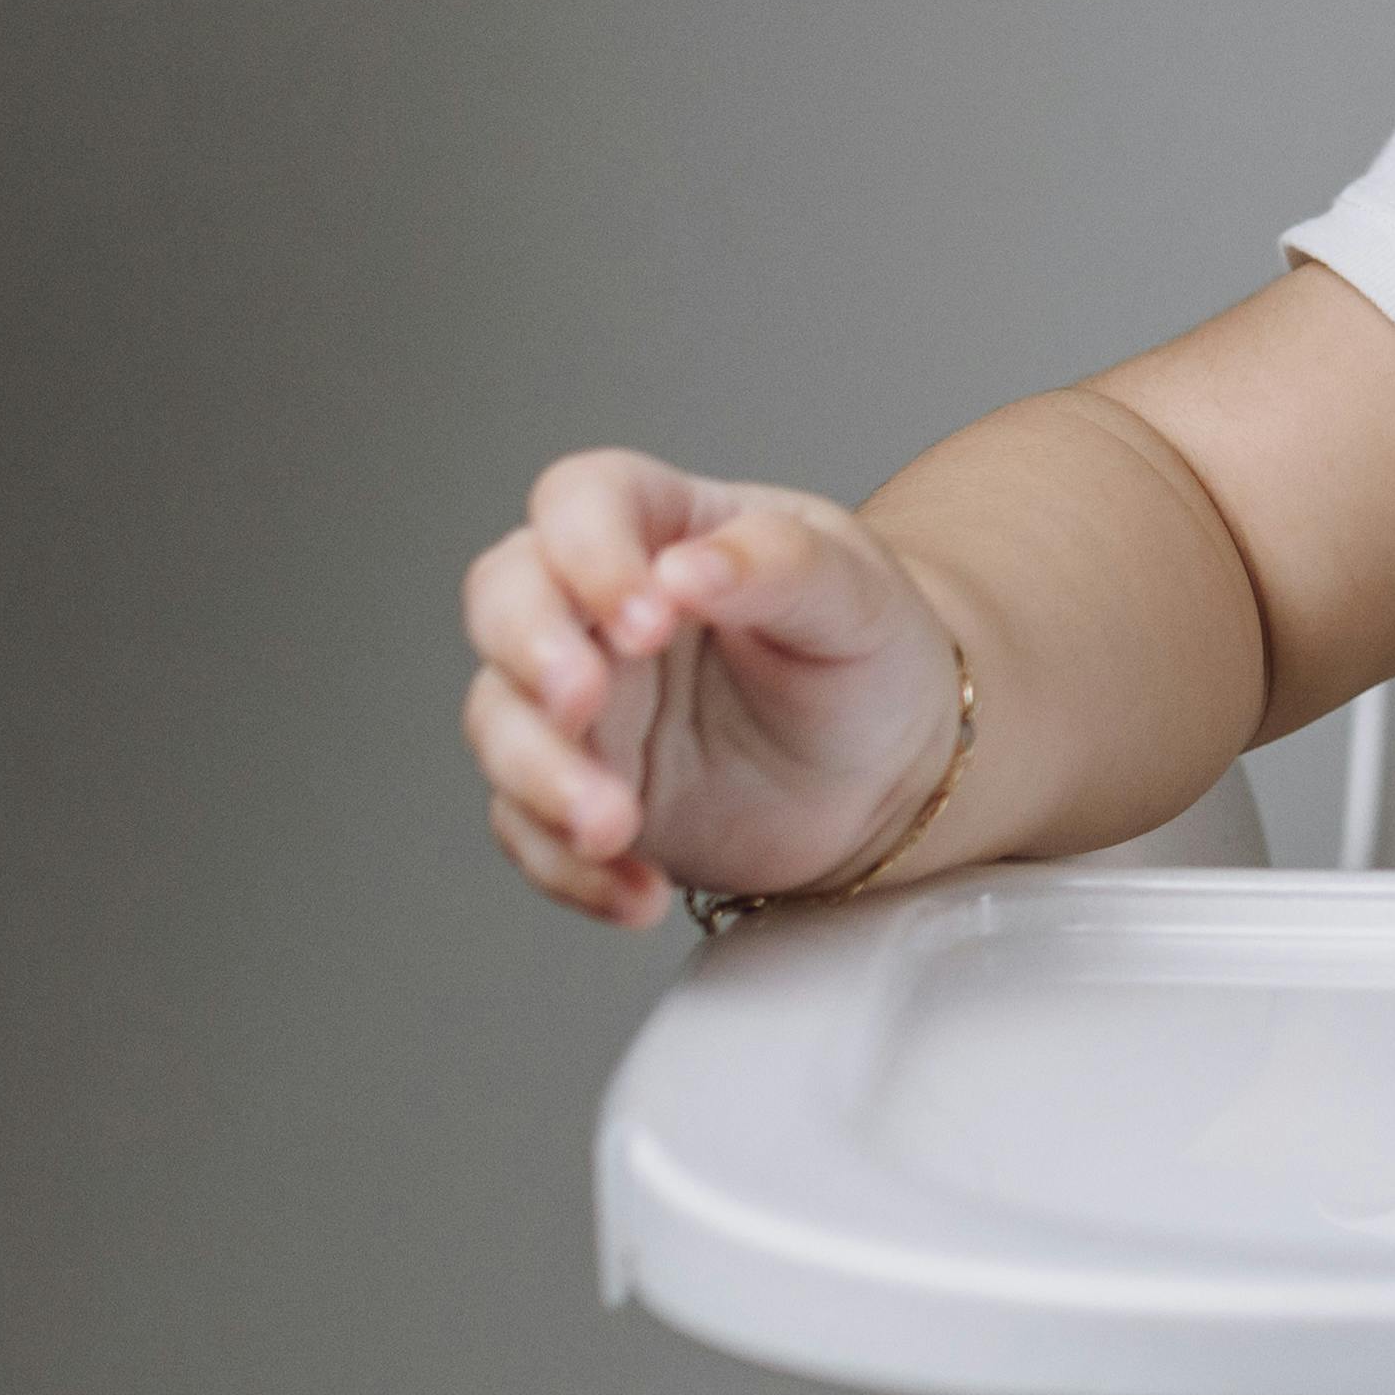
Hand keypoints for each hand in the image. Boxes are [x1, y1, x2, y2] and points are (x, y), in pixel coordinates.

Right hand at [459, 450, 964, 925]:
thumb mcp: (856, 596)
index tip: (645, 615)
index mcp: (666, 525)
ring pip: (500, 721)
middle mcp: (597, 608)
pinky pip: (531, 831)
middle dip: (529, 650)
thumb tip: (687, 568)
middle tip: (583, 702)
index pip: (583, 501)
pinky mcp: (576, 794)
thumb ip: (777, 565)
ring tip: (614, 826)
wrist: (893, 768)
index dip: (590, 551)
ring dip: (542, 776)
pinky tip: (638, 894)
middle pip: (503, 597)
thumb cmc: (871, 652)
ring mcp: (580, 705)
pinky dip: (570, 870)